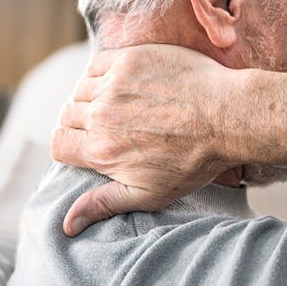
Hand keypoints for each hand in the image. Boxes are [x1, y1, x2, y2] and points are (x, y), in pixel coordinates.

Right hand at [52, 45, 236, 235]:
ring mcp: (115, 84)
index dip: (70, 147)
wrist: (228, 117)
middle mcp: (102, 115)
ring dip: (91, 97)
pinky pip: (98, 64)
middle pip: (67, 116)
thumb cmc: (193, 160)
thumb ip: (103, 204)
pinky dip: (102, 73)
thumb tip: (66, 225)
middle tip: (110, 126)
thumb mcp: (149, 193)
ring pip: (80, 89)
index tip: (87, 145)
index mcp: (101, 150)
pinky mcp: (131, 59)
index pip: (59, 145)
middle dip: (81, 123)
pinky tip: (122, 83)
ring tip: (119, 105)